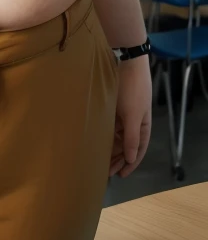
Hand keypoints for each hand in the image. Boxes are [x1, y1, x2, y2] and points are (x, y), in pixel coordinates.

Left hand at [109, 55, 151, 177]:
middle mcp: (134, 123)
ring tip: (99, 159)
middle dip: (117, 159)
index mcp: (143, 126)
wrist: (128, 64)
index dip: (129, 164)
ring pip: (117, 137)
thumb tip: (130, 158)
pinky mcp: (114, 107)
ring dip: (110, 148)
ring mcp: (124, 115)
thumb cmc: (132, 91)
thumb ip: (132, 138)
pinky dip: (105, 135)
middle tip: (106, 172)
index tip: (120, 175)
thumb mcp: (133, 116)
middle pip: (126, 146)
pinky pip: (109, 126)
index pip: (137, 150)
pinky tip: (96, 140)